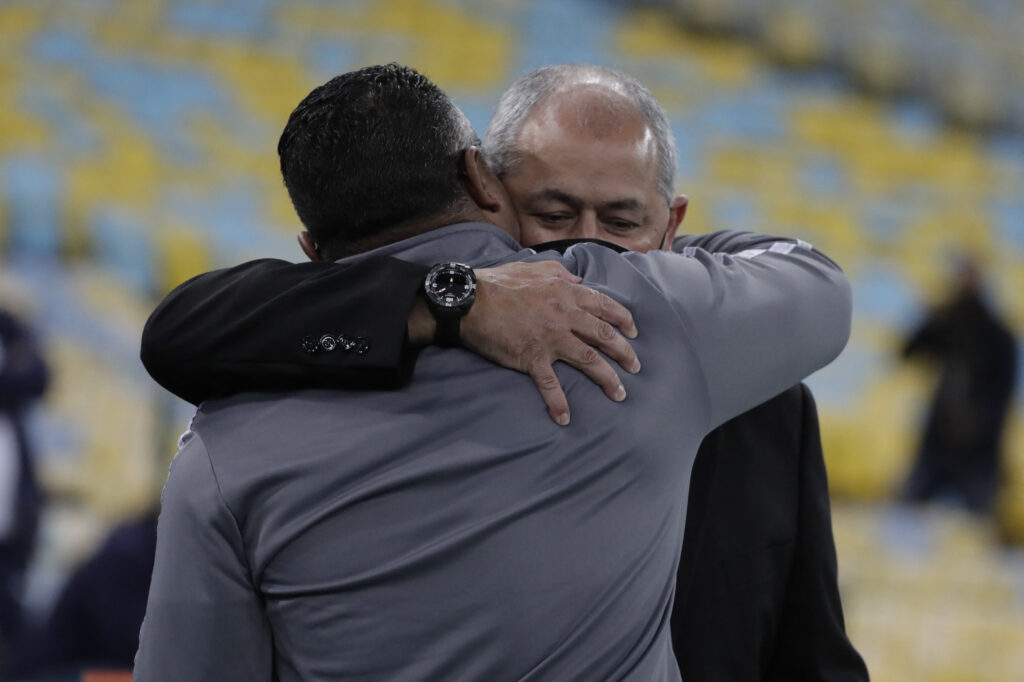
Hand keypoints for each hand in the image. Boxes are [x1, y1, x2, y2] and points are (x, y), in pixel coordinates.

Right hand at [463, 260, 639, 425]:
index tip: (633, 332)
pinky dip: (558, 403)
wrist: (469, 301)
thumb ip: (559, 272)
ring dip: (608, 379)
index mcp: (566, 293)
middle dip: (625, 354)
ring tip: (619, 393)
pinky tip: (565, 418)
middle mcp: (565, 316)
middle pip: (605, 337)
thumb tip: (578, 279)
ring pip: (590, 361)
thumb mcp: (534, 268)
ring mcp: (550, 338)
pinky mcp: (532, 358)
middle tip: (635, 367)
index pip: (606, 306)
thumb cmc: (498, 282)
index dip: (624, 320)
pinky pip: (551, 384)